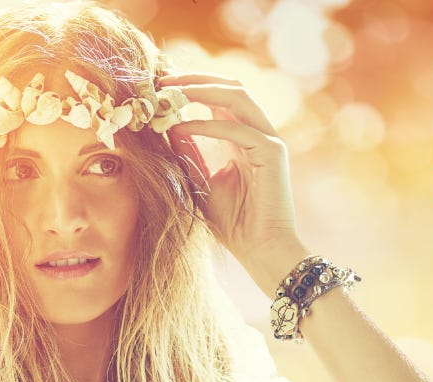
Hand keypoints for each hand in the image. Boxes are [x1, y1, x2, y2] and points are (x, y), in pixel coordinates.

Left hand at [159, 73, 306, 275]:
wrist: (260, 250)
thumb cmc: (234, 223)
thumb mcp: (200, 181)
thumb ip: (188, 153)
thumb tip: (167, 126)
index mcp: (244, 137)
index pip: (220, 98)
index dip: (191, 87)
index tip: (159, 86)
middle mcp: (259, 133)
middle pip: (231, 88)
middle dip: (195, 79)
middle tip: (162, 79)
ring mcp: (269, 141)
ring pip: (238, 96)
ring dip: (202, 89)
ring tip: (171, 92)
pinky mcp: (273, 153)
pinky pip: (237, 128)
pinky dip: (207, 124)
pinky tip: (180, 126)